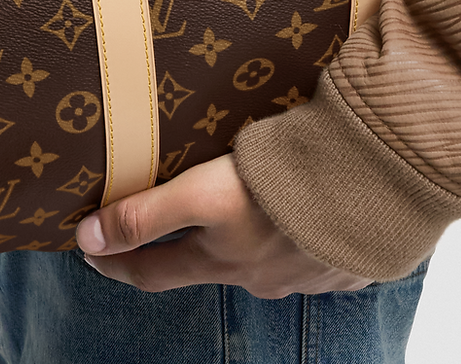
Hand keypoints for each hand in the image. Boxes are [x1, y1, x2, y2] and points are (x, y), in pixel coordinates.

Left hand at [75, 154, 371, 296]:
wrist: (376, 185)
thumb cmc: (284, 184)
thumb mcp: (204, 193)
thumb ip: (146, 213)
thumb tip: (85, 238)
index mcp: (222, 259)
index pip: (151, 271)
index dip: (116, 262)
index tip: (87, 251)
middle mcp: (258, 275)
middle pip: (207, 265)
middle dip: (180, 248)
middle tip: (162, 225)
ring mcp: (305, 272)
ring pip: (262, 258)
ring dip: (246, 239)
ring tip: (246, 207)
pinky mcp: (346, 257)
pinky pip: (313, 252)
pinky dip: (300, 236)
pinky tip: (307, 210)